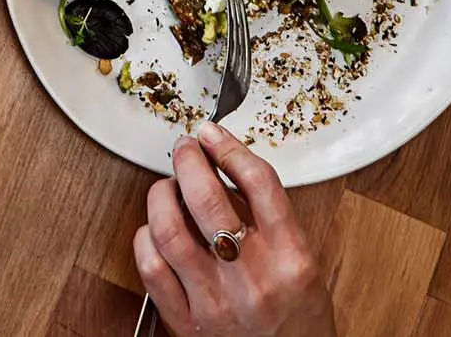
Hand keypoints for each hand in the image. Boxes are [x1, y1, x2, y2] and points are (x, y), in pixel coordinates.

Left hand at [133, 123, 334, 336]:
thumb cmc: (299, 320)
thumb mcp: (304, 262)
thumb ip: (270, 217)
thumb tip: (224, 165)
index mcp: (291, 259)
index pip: (258, 182)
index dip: (229, 147)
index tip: (212, 133)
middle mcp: (253, 280)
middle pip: (208, 198)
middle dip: (188, 160)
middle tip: (185, 149)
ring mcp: (216, 303)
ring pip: (169, 229)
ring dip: (162, 194)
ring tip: (168, 186)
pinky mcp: (187, 324)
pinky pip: (151, 268)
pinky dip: (146, 237)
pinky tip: (155, 230)